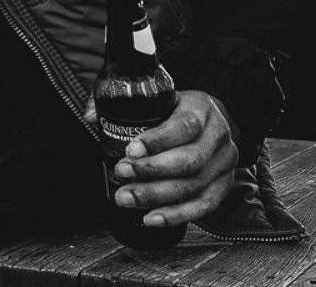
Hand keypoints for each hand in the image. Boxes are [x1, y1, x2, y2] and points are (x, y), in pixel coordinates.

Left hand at [111, 89, 237, 227]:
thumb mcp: (158, 98)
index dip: (157, 140)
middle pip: (189, 160)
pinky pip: (204, 205)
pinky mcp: (225, 185)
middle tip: (121, 172)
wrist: (213, 120)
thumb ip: (123, 103)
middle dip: (151, 171)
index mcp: (201, 109)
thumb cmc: (177, 109)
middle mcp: (218, 136)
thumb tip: (91, 117)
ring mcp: (225, 163)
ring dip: (157, 196)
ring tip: (127, 197)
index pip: (184, 125)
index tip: (131, 149)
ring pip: (194, 186)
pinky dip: (176, 215)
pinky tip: (151, 218)